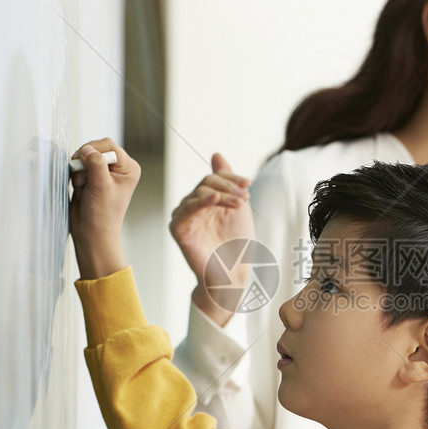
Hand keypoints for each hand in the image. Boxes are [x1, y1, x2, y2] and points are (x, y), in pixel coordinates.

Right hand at [69, 139, 140, 278]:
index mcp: (128, 168)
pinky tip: (80, 189)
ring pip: (84, 158)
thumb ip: (96, 164)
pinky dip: (76, 176)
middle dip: (85, 162)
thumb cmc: (102, 216)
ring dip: (79, 171)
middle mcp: (118, 168)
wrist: (91, 233)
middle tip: (84, 179)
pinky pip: (79, 167)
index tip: (85, 163)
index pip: (109, 145)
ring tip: (84, 187)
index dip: (94, 150)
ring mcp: (104, 172)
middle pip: (95, 149)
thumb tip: (87, 149)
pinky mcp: (92, 178)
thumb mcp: (102, 186)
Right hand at [169, 153, 252, 326]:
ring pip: (199, 193)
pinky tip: (214, 200)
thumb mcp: (237, 206)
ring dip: (222, 195)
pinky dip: (201, 202)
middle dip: (228, 187)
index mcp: (206, 200)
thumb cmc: (237, 245)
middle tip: (245, 196)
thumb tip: (216, 153)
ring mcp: (184, 217)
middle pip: (206, 183)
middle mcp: (192, 206)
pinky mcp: (178, 229)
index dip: (231, 178)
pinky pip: (187, 209)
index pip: (214, 178)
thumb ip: (227, 180)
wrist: (233, 274)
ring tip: (239, 203)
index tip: (248, 183)